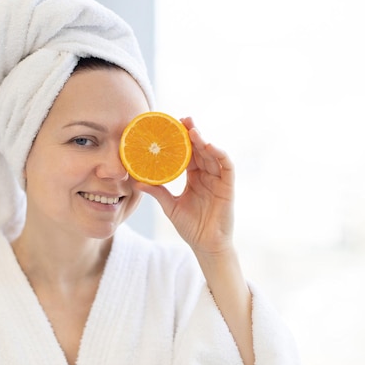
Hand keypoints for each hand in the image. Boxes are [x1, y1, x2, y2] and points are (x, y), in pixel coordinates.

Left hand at [136, 117, 234, 254]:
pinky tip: (209, 146)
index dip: (181, 139)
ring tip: (193, 130)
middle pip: (200, 149)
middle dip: (193, 133)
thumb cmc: (191, 226)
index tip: (171, 126)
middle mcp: (207, 175)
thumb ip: (157, 192)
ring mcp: (218, 179)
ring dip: (204, 140)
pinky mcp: (228, 186)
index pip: (187, 153)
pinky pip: (226, 166)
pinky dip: (219, 154)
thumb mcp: (170, 206)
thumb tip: (135, 181)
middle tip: (182, 119)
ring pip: (212, 154)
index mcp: (194, 177)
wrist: (206, 245)